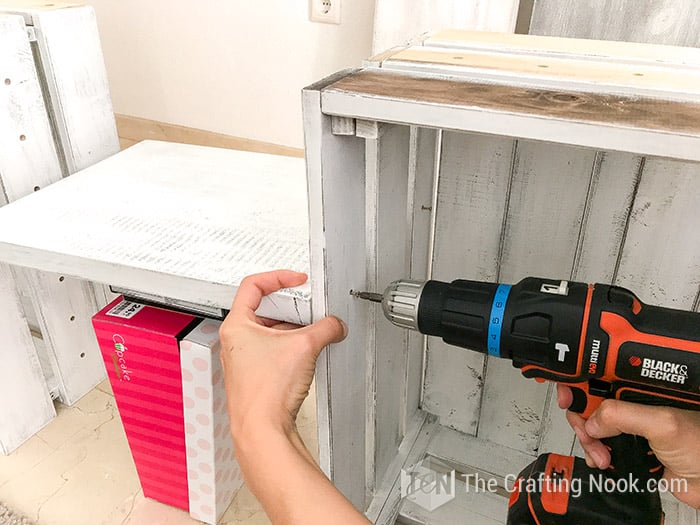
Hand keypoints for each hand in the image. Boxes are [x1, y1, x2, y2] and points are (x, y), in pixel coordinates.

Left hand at [219, 270, 346, 439]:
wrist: (262, 431)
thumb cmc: (266, 392)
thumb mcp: (305, 346)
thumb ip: (326, 328)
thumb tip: (335, 325)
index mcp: (236, 325)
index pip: (253, 285)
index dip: (279, 277)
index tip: (298, 281)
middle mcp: (236, 341)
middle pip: (264, 309)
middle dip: (292, 307)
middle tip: (311, 308)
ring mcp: (244, 360)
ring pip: (271, 331)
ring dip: (294, 329)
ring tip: (315, 332)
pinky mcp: (256, 376)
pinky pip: (275, 351)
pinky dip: (292, 347)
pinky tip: (309, 353)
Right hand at [558, 385, 699, 507]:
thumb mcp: (661, 424)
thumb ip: (623, 416)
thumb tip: (591, 420)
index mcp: (640, 388)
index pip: (601, 376)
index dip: (579, 382)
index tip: (567, 396)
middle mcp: (634, 403)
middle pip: (589, 402)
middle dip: (582, 419)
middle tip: (588, 433)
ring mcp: (631, 427)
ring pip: (592, 427)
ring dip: (589, 442)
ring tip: (602, 455)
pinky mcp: (630, 448)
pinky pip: (600, 446)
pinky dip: (595, 453)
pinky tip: (603, 460)